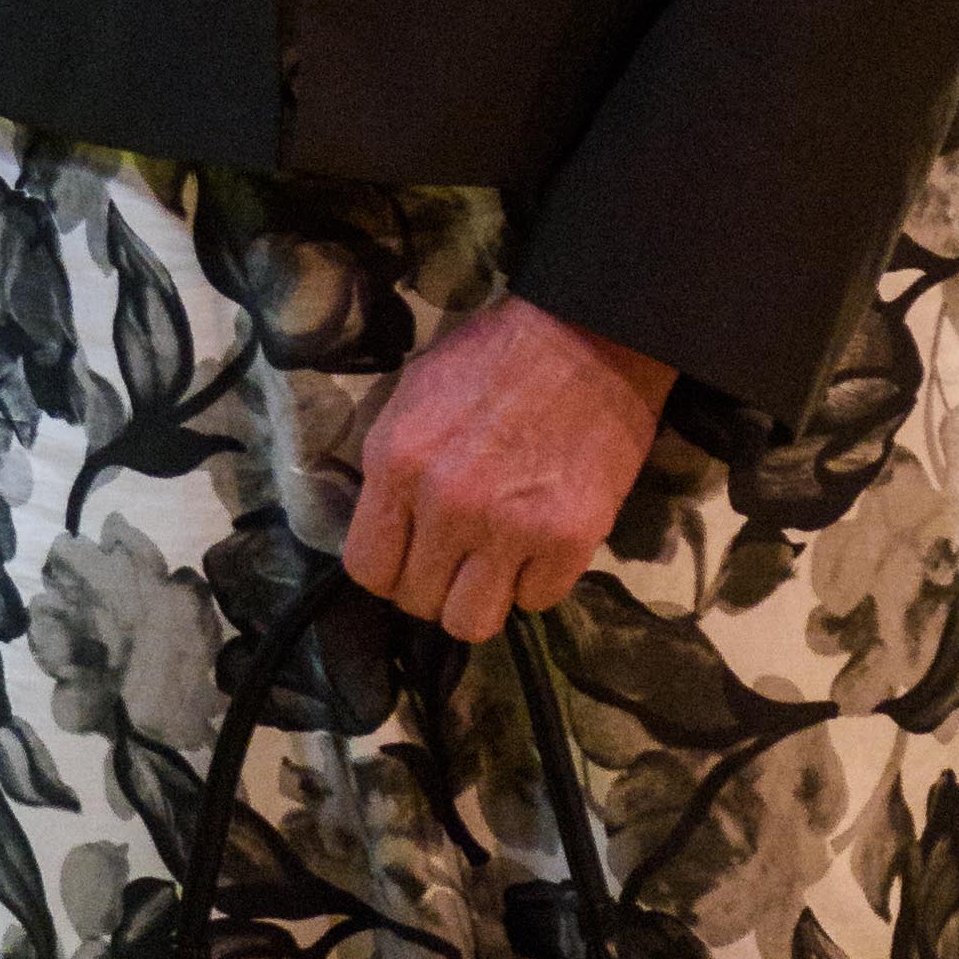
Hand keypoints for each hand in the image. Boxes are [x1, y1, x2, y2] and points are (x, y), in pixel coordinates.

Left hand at [340, 297, 675, 644]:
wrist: (590, 335)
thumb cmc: (495, 359)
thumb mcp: (414, 398)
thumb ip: (393, 470)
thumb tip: (387, 529)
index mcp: (398, 463)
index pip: (368, 568)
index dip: (389, 570)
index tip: (410, 557)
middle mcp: (446, 504)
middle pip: (417, 602)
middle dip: (434, 586)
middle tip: (459, 558)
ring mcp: (509, 528)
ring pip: (471, 623)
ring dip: (481, 599)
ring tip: (496, 566)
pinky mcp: (569, 540)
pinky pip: (536, 601)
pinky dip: (538, 581)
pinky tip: (541, 543)